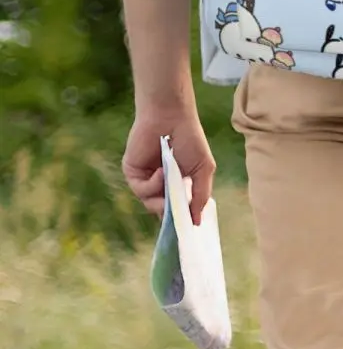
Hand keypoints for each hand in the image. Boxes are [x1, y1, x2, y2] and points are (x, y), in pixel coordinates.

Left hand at [123, 107, 214, 226]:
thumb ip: (200, 196)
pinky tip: (162, 171)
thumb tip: (197, 221)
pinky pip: (141, 190)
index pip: (177, 209)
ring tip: (172, 181)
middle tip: (178, 215)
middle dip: (171, 214)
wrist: (171, 118)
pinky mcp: (133, 174)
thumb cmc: (191, 139)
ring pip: (151, 203)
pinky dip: (153, 184)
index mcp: (178, 184)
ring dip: (162, 197)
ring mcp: (146, 180)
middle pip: (162, 211)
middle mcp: (160, 184)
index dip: (180, 220)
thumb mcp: (203, 169)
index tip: (186, 231)